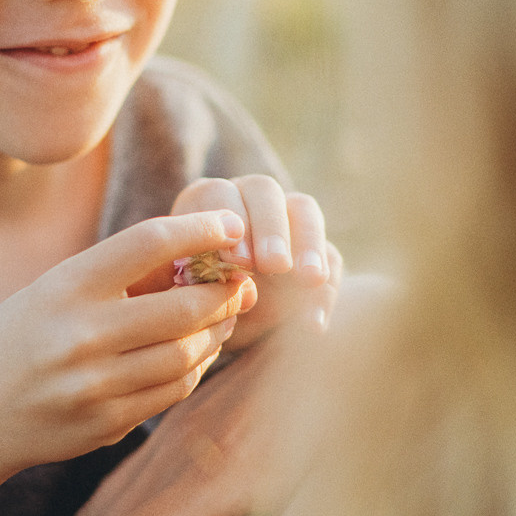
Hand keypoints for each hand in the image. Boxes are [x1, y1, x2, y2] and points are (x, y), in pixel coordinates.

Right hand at [0, 210, 258, 515]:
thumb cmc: (17, 338)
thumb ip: (118, 276)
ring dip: (216, 332)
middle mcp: (81, 334)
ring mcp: (95, 384)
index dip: (201, 229)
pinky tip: (193, 353)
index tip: (231, 224)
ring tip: (220, 318)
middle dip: (225, 292)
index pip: (150, 243)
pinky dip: (194, 367)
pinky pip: (173, 389)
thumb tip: (202, 256)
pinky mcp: (107, 423)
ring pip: (188, 352)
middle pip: (186, 305)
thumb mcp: (52, 292)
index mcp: (66, 286)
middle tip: (239, 283)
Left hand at [168, 176, 341, 350]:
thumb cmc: (190, 303)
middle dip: (272, 229)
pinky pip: (329, 257)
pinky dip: (325, 289)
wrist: (218, 323)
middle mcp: (246, 197)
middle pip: (265, 191)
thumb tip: (225, 286)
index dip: (230, 221)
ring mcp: (285, 216)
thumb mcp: (186, 297)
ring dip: (309, 245)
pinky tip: (313, 324)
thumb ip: (197, 285)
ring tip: (309, 281)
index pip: (219, 194)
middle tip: (275, 265)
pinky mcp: (314, 246)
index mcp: (206, 201)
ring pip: (304, 211)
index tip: (238, 261)